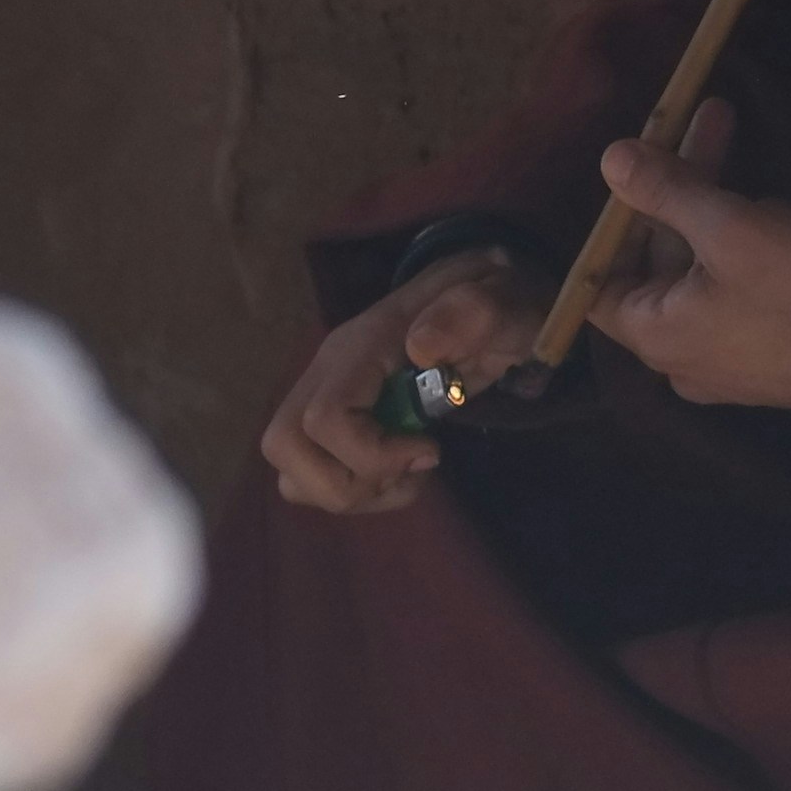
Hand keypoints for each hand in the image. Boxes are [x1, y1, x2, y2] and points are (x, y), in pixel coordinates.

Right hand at [262, 249, 549, 513]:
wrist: (491, 297)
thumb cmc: (501, 305)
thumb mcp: (507, 301)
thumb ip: (476, 312)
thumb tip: (421, 346)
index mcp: (366, 342)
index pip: (324, 417)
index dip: (371, 455)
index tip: (431, 451)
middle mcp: (330, 368)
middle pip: (284, 445)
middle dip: (347, 483)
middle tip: (410, 471)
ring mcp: (324, 393)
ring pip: (290, 469)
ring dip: (352, 492)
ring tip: (408, 474)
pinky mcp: (332, 419)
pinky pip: (310, 476)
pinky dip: (355, 491)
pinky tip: (399, 473)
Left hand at [590, 100, 790, 410]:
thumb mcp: (730, 227)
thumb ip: (667, 190)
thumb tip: (610, 157)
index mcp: (655, 336)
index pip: (598, 282)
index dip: (611, 223)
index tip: (636, 170)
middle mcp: (681, 357)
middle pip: (661, 261)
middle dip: (686, 188)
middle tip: (715, 115)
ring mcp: (727, 360)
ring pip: (705, 271)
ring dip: (725, 213)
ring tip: (768, 185)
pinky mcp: (769, 354)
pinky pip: (740, 293)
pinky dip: (750, 251)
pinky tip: (783, 219)